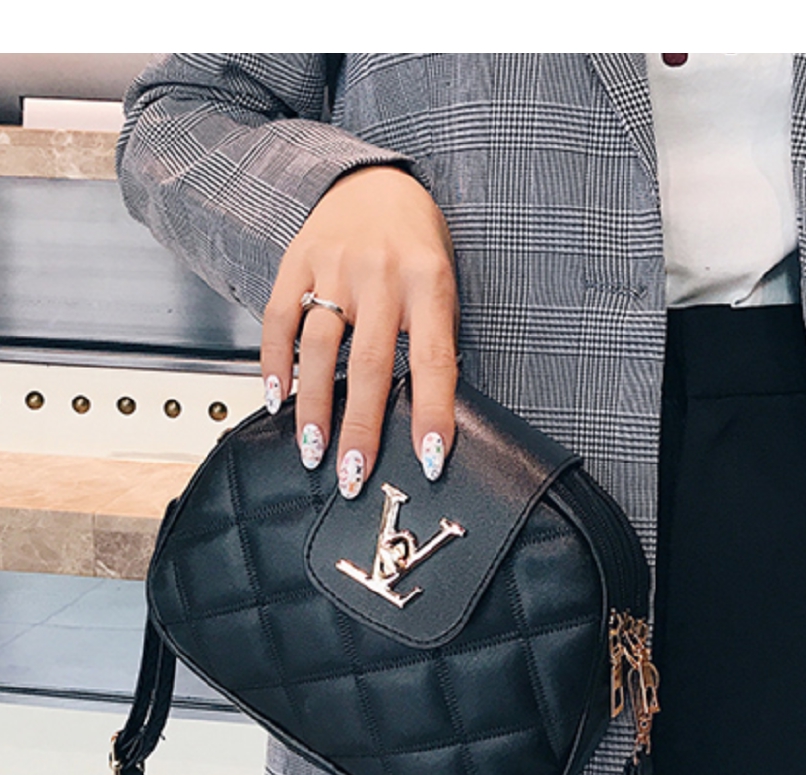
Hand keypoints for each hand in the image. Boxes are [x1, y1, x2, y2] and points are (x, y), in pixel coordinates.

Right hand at [261, 165, 458, 495]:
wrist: (375, 180)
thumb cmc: (415, 242)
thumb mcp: (443, 282)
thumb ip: (433, 336)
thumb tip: (428, 411)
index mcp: (429, 282)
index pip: (434, 360)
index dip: (432, 413)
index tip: (427, 460)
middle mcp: (382, 274)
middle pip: (369, 365)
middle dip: (360, 428)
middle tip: (354, 474)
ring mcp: (335, 266)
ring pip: (319, 348)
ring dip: (313, 406)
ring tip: (312, 449)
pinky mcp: (297, 261)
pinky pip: (279, 319)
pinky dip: (274, 362)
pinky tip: (275, 397)